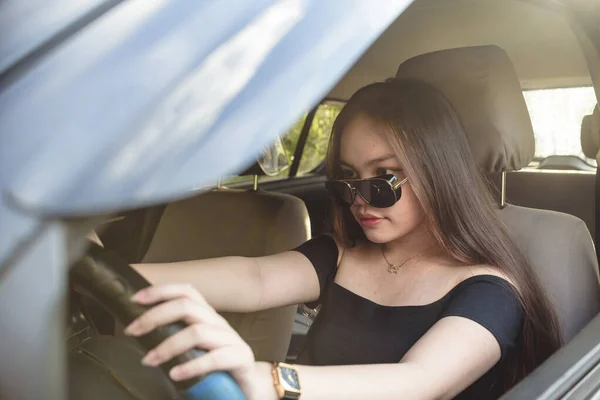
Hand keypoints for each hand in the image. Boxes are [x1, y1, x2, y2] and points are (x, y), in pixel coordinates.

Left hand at [124, 284, 262, 397]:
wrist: (249, 386)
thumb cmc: (216, 368)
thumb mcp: (193, 348)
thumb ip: (173, 338)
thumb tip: (138, 333)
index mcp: (206, 316)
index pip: (187, 291)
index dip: (161, 291)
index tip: (135, 299)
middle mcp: (219, 323)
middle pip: (188, 307)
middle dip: (156, 315)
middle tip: (132, 331)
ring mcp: (232, 340)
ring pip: (197, 332)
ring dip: (168, 346)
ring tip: (148, 361)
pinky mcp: (241, 359)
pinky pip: (215, 359)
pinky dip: (192, 366)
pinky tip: (175, 374)